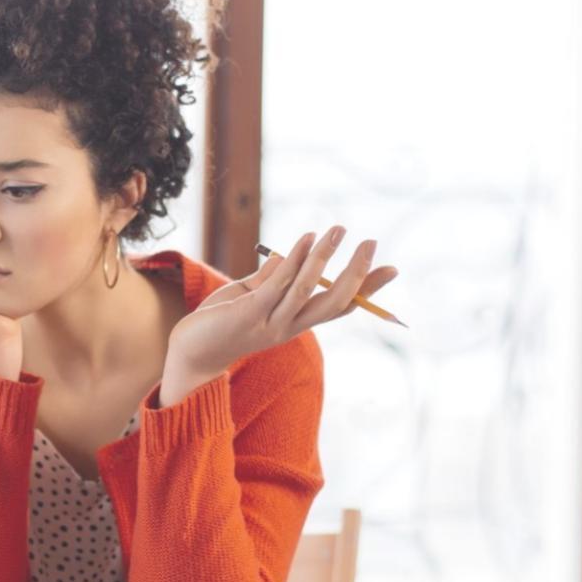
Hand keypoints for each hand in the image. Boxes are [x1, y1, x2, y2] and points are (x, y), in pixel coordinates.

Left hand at [165, 226, 399, 383]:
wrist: (189, 351)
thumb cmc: (219, 323)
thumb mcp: (250, 296)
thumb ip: (270, 278)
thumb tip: (290, 253)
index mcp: (295, 323)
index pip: (339, 307)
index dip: (367, 290)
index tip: (391, 269)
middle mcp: (289, 327)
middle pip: (335, 303)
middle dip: (357, 273)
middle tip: (371, 243)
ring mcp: (270, 322)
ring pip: (308, 290)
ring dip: (325, 258)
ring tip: (338, 230)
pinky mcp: (249, 314)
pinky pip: (278, 284)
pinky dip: (294, 260)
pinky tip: (305, 239)